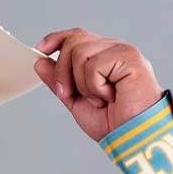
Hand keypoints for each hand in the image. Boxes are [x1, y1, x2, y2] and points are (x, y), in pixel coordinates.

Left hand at [33, 28, 163, 141]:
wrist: (132, 137)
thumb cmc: (113, 123)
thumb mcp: (76, 100)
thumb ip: (59, 80)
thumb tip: (40, 61)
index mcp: (103, 56)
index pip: (76, 36)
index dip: (56, 39)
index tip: (40, 50)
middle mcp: (113, 49)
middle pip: (73, 41)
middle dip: (62, 71)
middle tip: (69, 94)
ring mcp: (122, 51)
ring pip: (80, 52)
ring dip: (82, 83)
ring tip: (99, 98)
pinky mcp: (129, 57)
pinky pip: (94, 65)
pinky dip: (95, 87)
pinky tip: (110, 96)